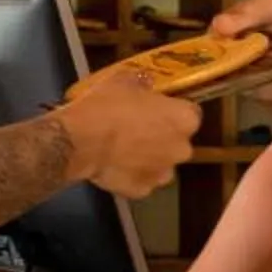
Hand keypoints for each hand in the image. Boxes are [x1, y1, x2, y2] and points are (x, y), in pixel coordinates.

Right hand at [54, 78, 199, 197]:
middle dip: (163, 137)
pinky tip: (115, 166)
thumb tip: (147, 82)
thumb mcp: (123, 80)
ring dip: (149, 158)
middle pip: (177, 142)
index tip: (158, 108)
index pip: (190, 114)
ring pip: (161, 164)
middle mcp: (181, 149)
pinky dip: (132, 175)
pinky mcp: (143, 191)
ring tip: (125, 151)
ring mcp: (163, 174)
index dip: (172, 111)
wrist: (81, 141)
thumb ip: (142, 82)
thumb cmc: (107, 105)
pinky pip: (141, 181)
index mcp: (184, 119)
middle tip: (139, 129)